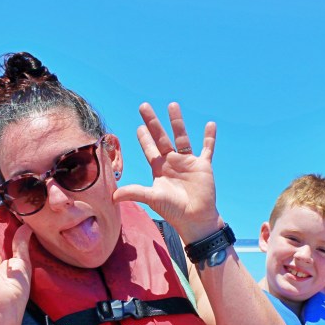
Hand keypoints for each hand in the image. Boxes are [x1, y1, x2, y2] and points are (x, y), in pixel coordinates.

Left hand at [114, 102, 222, 243]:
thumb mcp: (153, 198)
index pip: (149, 149)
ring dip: (177, 121)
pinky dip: (210, 137)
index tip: (138, 126)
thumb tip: (113, 196)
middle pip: (161, 137)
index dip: (143, 137)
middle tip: (144, 106)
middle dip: (152, 122)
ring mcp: (188, 162)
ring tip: (172, 105)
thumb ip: (135, 193)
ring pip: (182, 137)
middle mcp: (172, 162)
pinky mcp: (203, 165)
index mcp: (159, 169)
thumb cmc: (173, 211)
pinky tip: (211, 124)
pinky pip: (207, 148)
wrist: (195, 219)